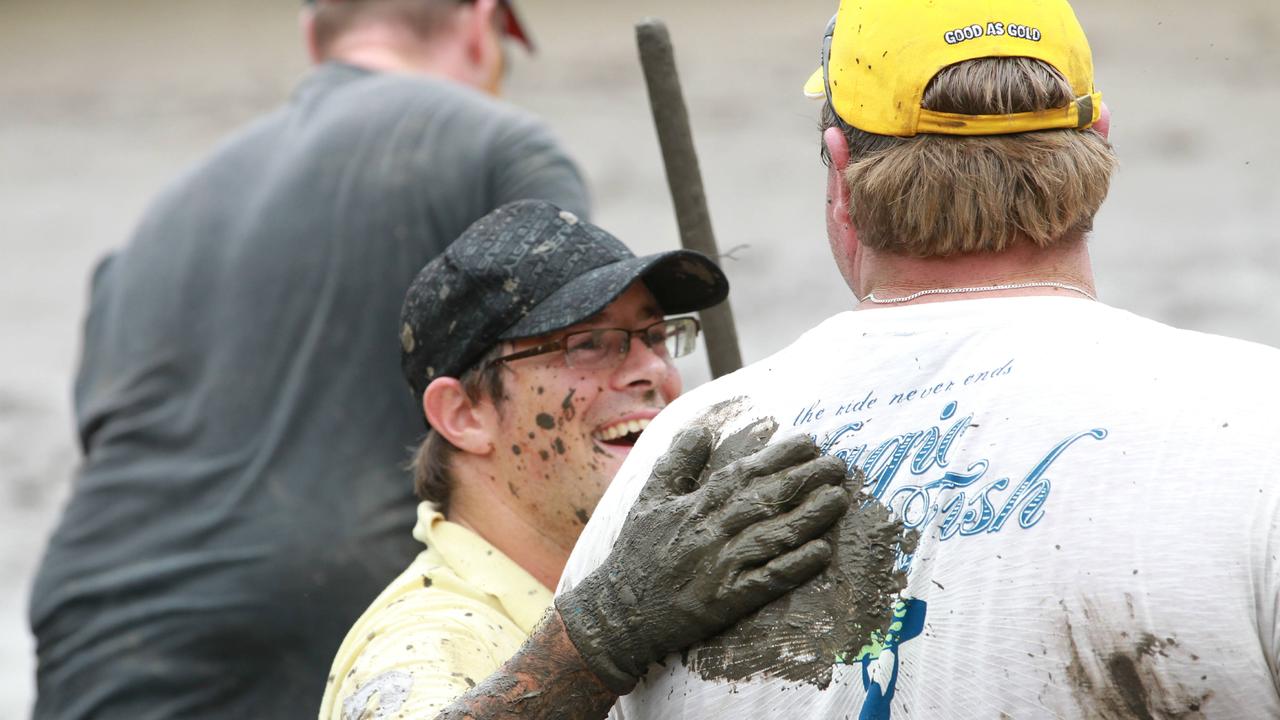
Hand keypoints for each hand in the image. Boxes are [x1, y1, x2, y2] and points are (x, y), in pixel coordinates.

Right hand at [555, 426, 850, 693]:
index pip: (743, 473)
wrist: (618, 614)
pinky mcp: (726, 601)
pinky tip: (821, 552)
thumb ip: (677, 462)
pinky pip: (767, 580)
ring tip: (840, 499)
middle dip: (805, 479)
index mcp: (693, 505)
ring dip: (809, 516)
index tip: (809, 443)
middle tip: (838, 464)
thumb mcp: (649, 499)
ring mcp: (720, 567)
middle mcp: (710, 532)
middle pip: (765, 499)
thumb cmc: (636, 553)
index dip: (778, 457)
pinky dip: (795, 566)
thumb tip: (703, 429)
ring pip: (772, 536)